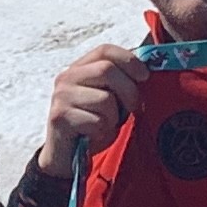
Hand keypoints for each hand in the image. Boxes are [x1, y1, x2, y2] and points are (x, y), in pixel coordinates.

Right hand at [32, 46, 144, 183]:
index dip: (129, 60)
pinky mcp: (60, 118)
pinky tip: (94, 135)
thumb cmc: (93, 124)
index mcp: (79, 68)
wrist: (67, 155)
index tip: (144, 77)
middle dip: (128, 92)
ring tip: (105, 124)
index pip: (105, 50)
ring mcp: (61, 97)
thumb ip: (121, 82)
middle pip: (107, 70)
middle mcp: (67, 77)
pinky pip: (97, 121)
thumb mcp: (110, 98)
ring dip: (114, 118)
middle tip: (131, 109)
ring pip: (105, 99)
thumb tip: (147, 71)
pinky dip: (103, 132)